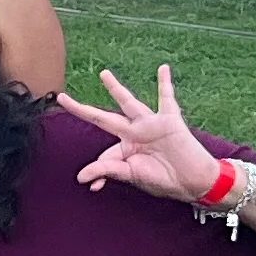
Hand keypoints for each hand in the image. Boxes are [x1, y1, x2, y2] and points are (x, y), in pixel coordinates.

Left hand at [53, 64, 223, 203]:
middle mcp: (134, 132)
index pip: (103, 154)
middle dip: (82, 109)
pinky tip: (163, 69)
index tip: (94, 186)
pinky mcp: (169, 120)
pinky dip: (165, 84)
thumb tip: (81, 177)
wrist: (194, 181)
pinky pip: (167, 98)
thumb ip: (107, 170)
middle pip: (103, 118)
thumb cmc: (164, 179)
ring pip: (128, 102)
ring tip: (103, 74)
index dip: (97, 172)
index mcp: (124, 147)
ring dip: (115, 88)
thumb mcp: (131, 174)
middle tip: (61, 98)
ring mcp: (150, 124)